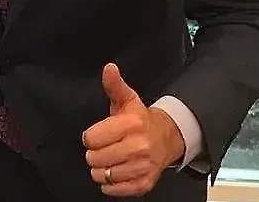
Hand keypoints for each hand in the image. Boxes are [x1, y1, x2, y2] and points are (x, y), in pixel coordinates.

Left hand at [81, 63, 185, 196]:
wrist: (167, 138)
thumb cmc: (140, 119)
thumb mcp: (127, 99)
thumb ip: (114, 85)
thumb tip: (109, 68)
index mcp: (131, 124)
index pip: (92, 138)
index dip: (91, 137)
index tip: (97, 134)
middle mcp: (138, 147)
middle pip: (95, 158)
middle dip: (94, 154)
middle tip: (103, 147)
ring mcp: (142, 167)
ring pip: (103, 175)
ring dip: (100, 169)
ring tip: (109, 159)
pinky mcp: (144, 184)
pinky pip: (114, 189)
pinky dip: (109, 184)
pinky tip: (115, 171)